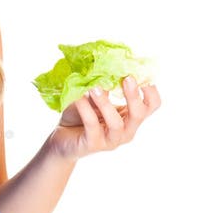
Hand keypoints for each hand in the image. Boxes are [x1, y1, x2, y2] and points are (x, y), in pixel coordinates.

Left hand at [46, 77, 161, 161]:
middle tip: (127, 78)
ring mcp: (111, 140)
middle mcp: (126, 130)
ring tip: (95, 88)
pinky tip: (79, 98)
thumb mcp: (94, 98)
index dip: (151, 90)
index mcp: (130, 117)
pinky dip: (86, 110)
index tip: (140, 72)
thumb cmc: (80, 116)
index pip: (151, 105)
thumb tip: (108, 67)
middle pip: (139, 114)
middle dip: (133, 95)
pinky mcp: (93, 145)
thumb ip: (104, 87)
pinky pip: (92, 126)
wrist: (61, 138)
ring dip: (106, 103)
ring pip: (116, 123)